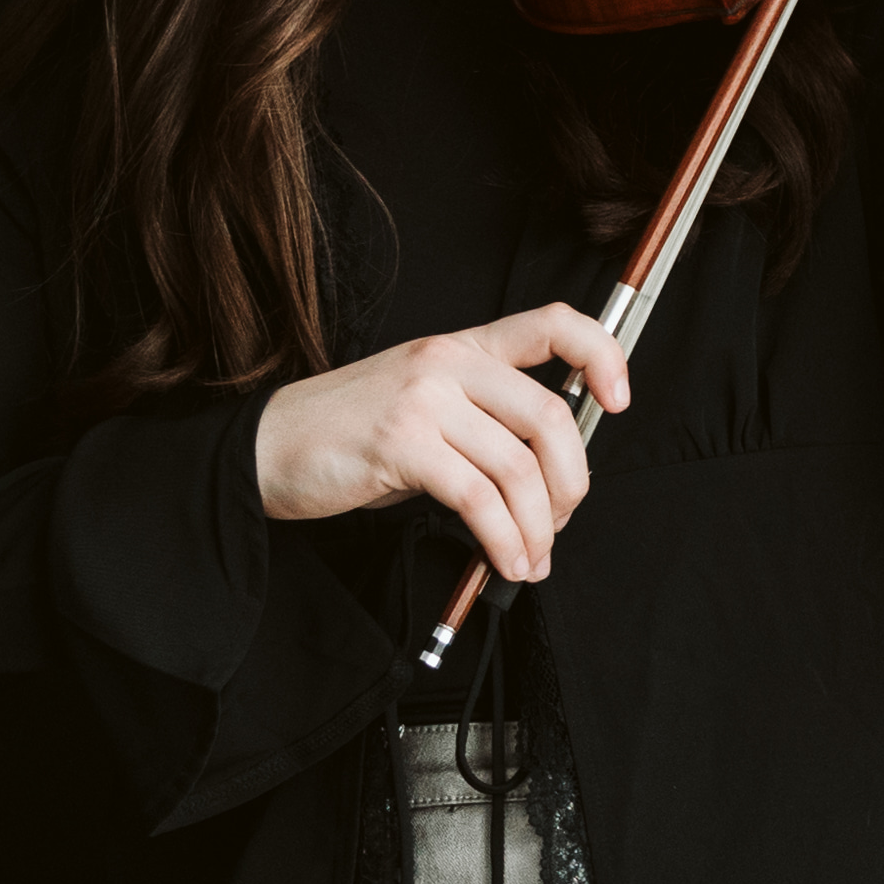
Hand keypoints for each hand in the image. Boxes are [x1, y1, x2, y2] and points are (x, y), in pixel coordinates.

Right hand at [251, 303, 634, 585]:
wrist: (264, 448)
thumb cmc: (347, 434)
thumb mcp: (424, 405)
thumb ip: (483, 421)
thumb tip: (548, 475)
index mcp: (462, 347)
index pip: (554, 323)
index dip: (602, 356)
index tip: (618, 400)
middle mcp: (448, 363)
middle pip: (551, 416)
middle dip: (571, 483)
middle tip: (560, 522)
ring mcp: (424, 401)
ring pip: (518, 466)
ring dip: (536, 527)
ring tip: (530, 559)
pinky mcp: (401, 445)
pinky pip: (478, 499)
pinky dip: (502, 539)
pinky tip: (504, 560)